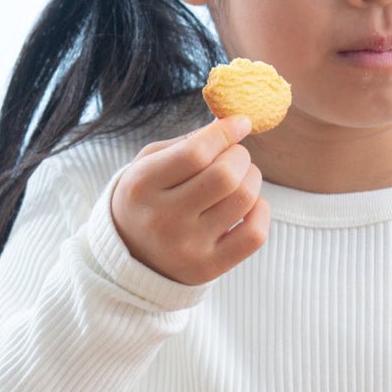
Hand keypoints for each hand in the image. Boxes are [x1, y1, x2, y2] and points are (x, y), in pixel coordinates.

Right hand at [110, 115, 269, 284]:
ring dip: (252, 179)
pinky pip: (255, 234)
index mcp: (142, 187)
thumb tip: (235, 123)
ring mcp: (187, 248)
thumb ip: (188, 142)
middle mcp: (163, 221)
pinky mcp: (207, 268)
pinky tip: (248, 207)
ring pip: (244, 199)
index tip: (240, 123)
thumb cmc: (148, 199)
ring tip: (240, 179)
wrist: (131, 256)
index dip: (226, 132)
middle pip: (225, 176)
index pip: (196, 153)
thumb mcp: (149, 164)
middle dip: (240, 156)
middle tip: (234, 157)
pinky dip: (261, 211)